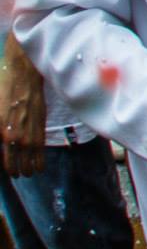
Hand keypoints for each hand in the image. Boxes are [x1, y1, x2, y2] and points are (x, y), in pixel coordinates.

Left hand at [1, 36, 45, 177]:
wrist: (23, 73)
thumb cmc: (2, 87)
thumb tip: (1, 139)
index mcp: (1, 131)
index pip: (3, 157)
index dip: (5, 166)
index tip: (8, 172)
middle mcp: (15, 134)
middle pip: (15, 160)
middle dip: (16, 169)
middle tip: (18, 175)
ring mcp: (29, 129)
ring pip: (29, 156)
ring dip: (29, 167)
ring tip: (29, 174)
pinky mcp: (40, 123)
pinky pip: (40, 146)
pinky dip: (39, 158)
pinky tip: (39, 164)